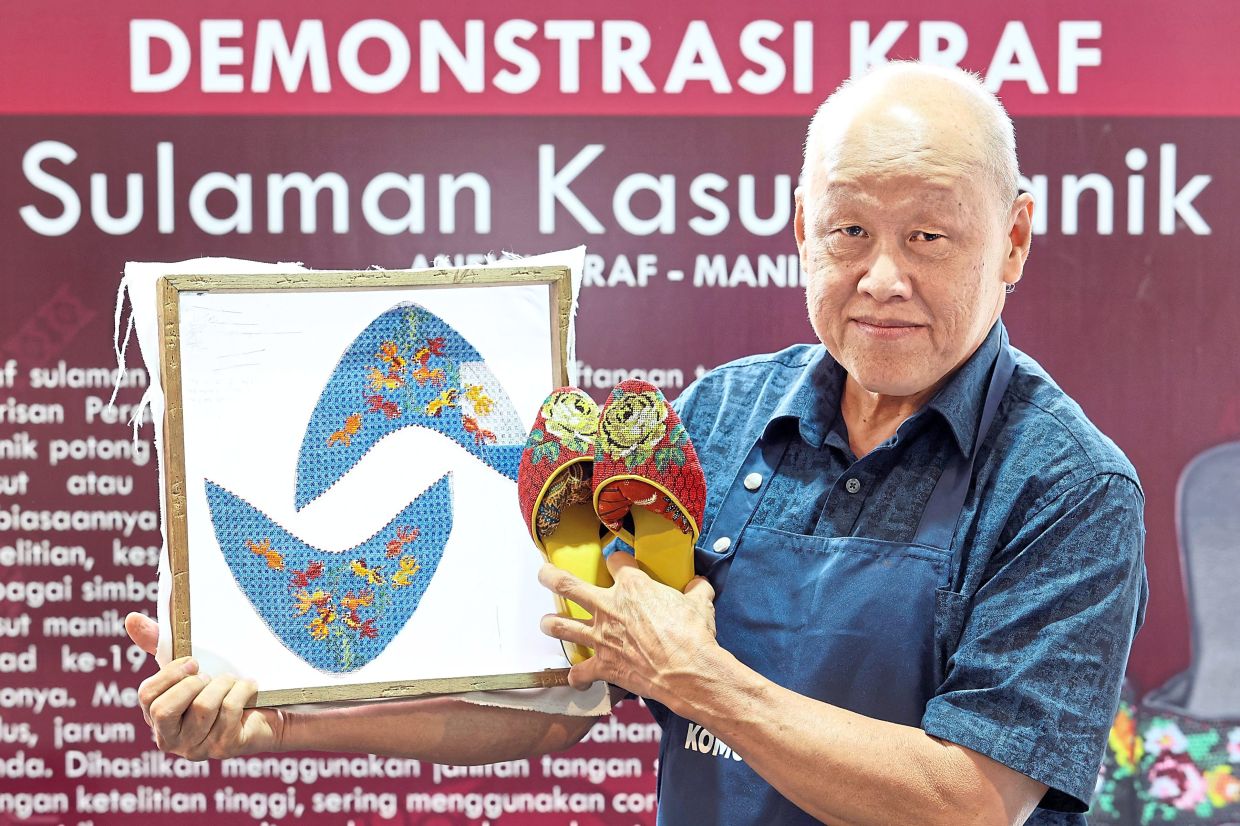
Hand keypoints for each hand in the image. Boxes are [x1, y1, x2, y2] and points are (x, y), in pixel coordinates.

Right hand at [127, 613, 282, 759]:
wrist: (268, 710)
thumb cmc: (221, 688)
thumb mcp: (190, 668)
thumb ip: (159, 644)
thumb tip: (131, 618)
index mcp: (157, 718)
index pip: (147, 696)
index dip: (170, 674)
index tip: (193, 661)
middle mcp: (172, 739)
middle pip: (164, 709)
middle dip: (191, 684)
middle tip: (209, 676)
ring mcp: (197, 748)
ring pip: (202, 708)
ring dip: (223, 684)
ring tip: (232, 681)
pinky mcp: (224, 748)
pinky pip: (229, 711)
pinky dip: (242, 690)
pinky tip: (249, 687)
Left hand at [538, 552, 719, 705]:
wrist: (687, 671)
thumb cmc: (693, 634)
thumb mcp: (700, 603)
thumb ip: (696, 590)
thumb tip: (699, 585)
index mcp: (633, 587)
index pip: (617, 562)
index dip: (618, 561)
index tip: (619, 564)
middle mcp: (609, 608)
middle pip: (569, 586)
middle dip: (551, 577)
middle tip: (543, 574)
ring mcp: (602, 638)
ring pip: (563, 626)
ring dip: (551, 624)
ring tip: (546, 622)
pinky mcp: (603, 665)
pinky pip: (580, 672)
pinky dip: (577, 676)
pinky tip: (576, 679)